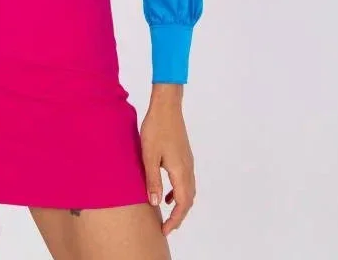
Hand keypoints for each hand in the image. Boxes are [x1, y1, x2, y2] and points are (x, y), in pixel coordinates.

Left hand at [140, 90, 195, 236]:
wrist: (167, 106)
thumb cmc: (156, 129)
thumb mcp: (149, 156)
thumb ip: (152, 180)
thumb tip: (155, 204)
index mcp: (181, 170)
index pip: (182, 203)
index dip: (175, 219)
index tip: (165, 231)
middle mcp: (188, 168)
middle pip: (188, 199)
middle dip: (179, 215)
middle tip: (167, 227)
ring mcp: (188, 161)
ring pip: (188, 190)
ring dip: (179, 204)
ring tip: (166, 214)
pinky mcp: (184, 155)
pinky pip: (185, 180)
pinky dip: (178, 191)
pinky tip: (165, 192)